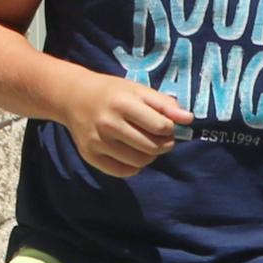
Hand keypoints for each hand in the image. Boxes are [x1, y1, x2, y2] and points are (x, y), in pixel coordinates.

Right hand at [69, 74, 187, 176]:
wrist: (73, 97)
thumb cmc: (112, 93)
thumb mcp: (139, 90)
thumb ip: (165, 104)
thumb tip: (189, 119)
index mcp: (122, 104)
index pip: (161, 127)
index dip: (171, 129)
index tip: (168, 126)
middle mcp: (108, 124)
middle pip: (152, 147)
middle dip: (164, 144)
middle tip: (163, 139)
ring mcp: (98, 142)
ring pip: (139, 161)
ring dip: (152, 156)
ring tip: (149, 146)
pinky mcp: (90, 155)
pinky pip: (122, 171)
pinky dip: (135, 167)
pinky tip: (135, 155)